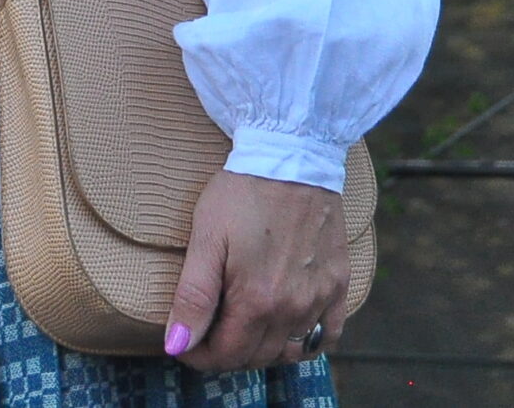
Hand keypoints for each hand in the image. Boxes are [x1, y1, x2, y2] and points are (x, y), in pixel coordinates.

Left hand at [164, 169, 348, 371]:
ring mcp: (320, 298)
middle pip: (255, 357)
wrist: (291, 156)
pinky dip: (304, 342)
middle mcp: (293, 309)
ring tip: (238, 330)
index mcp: (257, 301)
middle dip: (224, 352)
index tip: (182, 344)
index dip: (198, 355)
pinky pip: (326, 335)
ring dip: (260, 350)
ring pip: (287, 351)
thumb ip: (193, 298)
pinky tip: (285, 329)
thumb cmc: (242, 192)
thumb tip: (175, 345)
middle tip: (205, 334)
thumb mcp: (206, 239)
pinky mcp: (338, 284)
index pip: (226, 355)